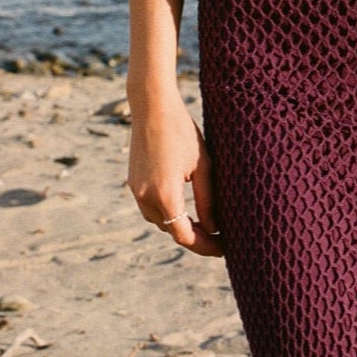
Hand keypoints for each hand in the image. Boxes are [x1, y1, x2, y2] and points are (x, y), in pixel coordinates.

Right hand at [127, 90, 222, 255]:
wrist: (152, 107)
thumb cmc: (182, 132)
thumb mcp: (203, 166)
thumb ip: (208, 200)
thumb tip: (214, 228)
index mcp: (166, 195)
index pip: (185, 237)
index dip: (205, 247)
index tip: (223, 249)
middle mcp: (146, 197)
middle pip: (172, 232)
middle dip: (195, 238)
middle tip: (219, 238)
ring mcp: (136, 190)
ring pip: (159, 222)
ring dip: (179, 227)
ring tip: (203, 225)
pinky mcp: (133, 182)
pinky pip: (150, 208)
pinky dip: (167, 214)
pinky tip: (183, 208)